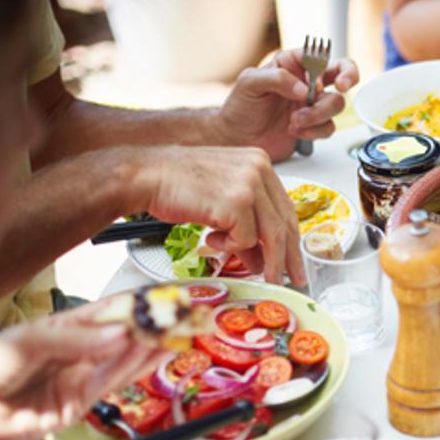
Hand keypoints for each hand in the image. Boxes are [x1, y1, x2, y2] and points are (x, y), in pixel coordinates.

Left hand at [0, 306, 168, 439]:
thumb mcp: (27, 342)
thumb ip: (76, 340)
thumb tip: (117, 334)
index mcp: (60, 329)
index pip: (107, 311)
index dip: (136, 303)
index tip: (163, 295)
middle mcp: (74, 353)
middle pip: (122, 337)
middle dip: (152, 326)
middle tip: (181, 316)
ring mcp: (77, 378)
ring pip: (123, 361)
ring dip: (152, 348)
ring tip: (179, 334)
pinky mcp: (78, 405)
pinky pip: (112, 384)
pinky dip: (134, 370)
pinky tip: (153, 355)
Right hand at [130, 145, 305, 285]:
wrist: (144, 175)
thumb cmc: (175, 184)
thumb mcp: (221, 201)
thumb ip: (246, 223)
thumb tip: (262, 257)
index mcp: (259, 162)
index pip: (285, 207)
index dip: (292, 237)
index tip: (294, 259)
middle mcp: (259, 169)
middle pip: (285, 222)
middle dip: (288, 256)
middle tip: (293, 277)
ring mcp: (249, 185)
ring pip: (272, 234)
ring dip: (269, 261)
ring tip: (265, 276)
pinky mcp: (237, 202)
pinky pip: (247, 238)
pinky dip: (232, 247)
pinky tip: (211, 238)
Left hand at [216, 47, 359, 161]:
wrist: (236, 138)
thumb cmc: (239, 108)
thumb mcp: (249, 83)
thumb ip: (277, 79)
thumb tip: (302, 88)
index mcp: (291, 65)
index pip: (321, 57)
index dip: (333, 67)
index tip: (332, 81)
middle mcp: (305, 82)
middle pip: (340, 76)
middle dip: (346, 80)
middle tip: (341, 87)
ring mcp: (310, 105)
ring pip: (336, 104)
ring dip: (318, 115)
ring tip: (294, 122)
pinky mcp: (313, 126)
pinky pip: (328, 127)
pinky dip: (314, 131)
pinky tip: (295, 132)